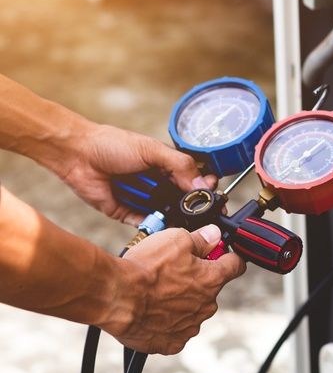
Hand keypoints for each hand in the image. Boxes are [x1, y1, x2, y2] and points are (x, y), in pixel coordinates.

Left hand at [61, 123, 215, 225]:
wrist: (77, 154)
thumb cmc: (112, 145)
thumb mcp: (152, 150)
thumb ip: (180, 165)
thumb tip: (203, 184)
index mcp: (168, 167)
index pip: (195, 181)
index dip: (205, 189)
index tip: (214, 197)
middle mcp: (158, 185)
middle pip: (184, 201)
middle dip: (193, 208)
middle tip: (202, 213)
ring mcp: (143, 200)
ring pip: (167, 215)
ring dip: (175, 219)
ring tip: (183, 221)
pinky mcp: (127, 213)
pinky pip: (146, 224)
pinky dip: (154, 227)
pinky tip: (162, 226)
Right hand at [100, 224, 245, 354]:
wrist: (116, 297)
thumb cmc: (145, 268)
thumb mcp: (176, 239)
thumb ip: (200, 238)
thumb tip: (214, 235)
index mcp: (212, 279)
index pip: (235, 266)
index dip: (228, 257)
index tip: (220, 254)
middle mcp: (206, 306)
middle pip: (210, 289)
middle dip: (196, 280)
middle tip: (172, 273)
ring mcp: (190, 327)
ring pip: (192, 311)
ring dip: (180, 302)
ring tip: (155, 293)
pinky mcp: (171, 343)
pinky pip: (175, 332)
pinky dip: (166, 323)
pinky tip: (151, 313)